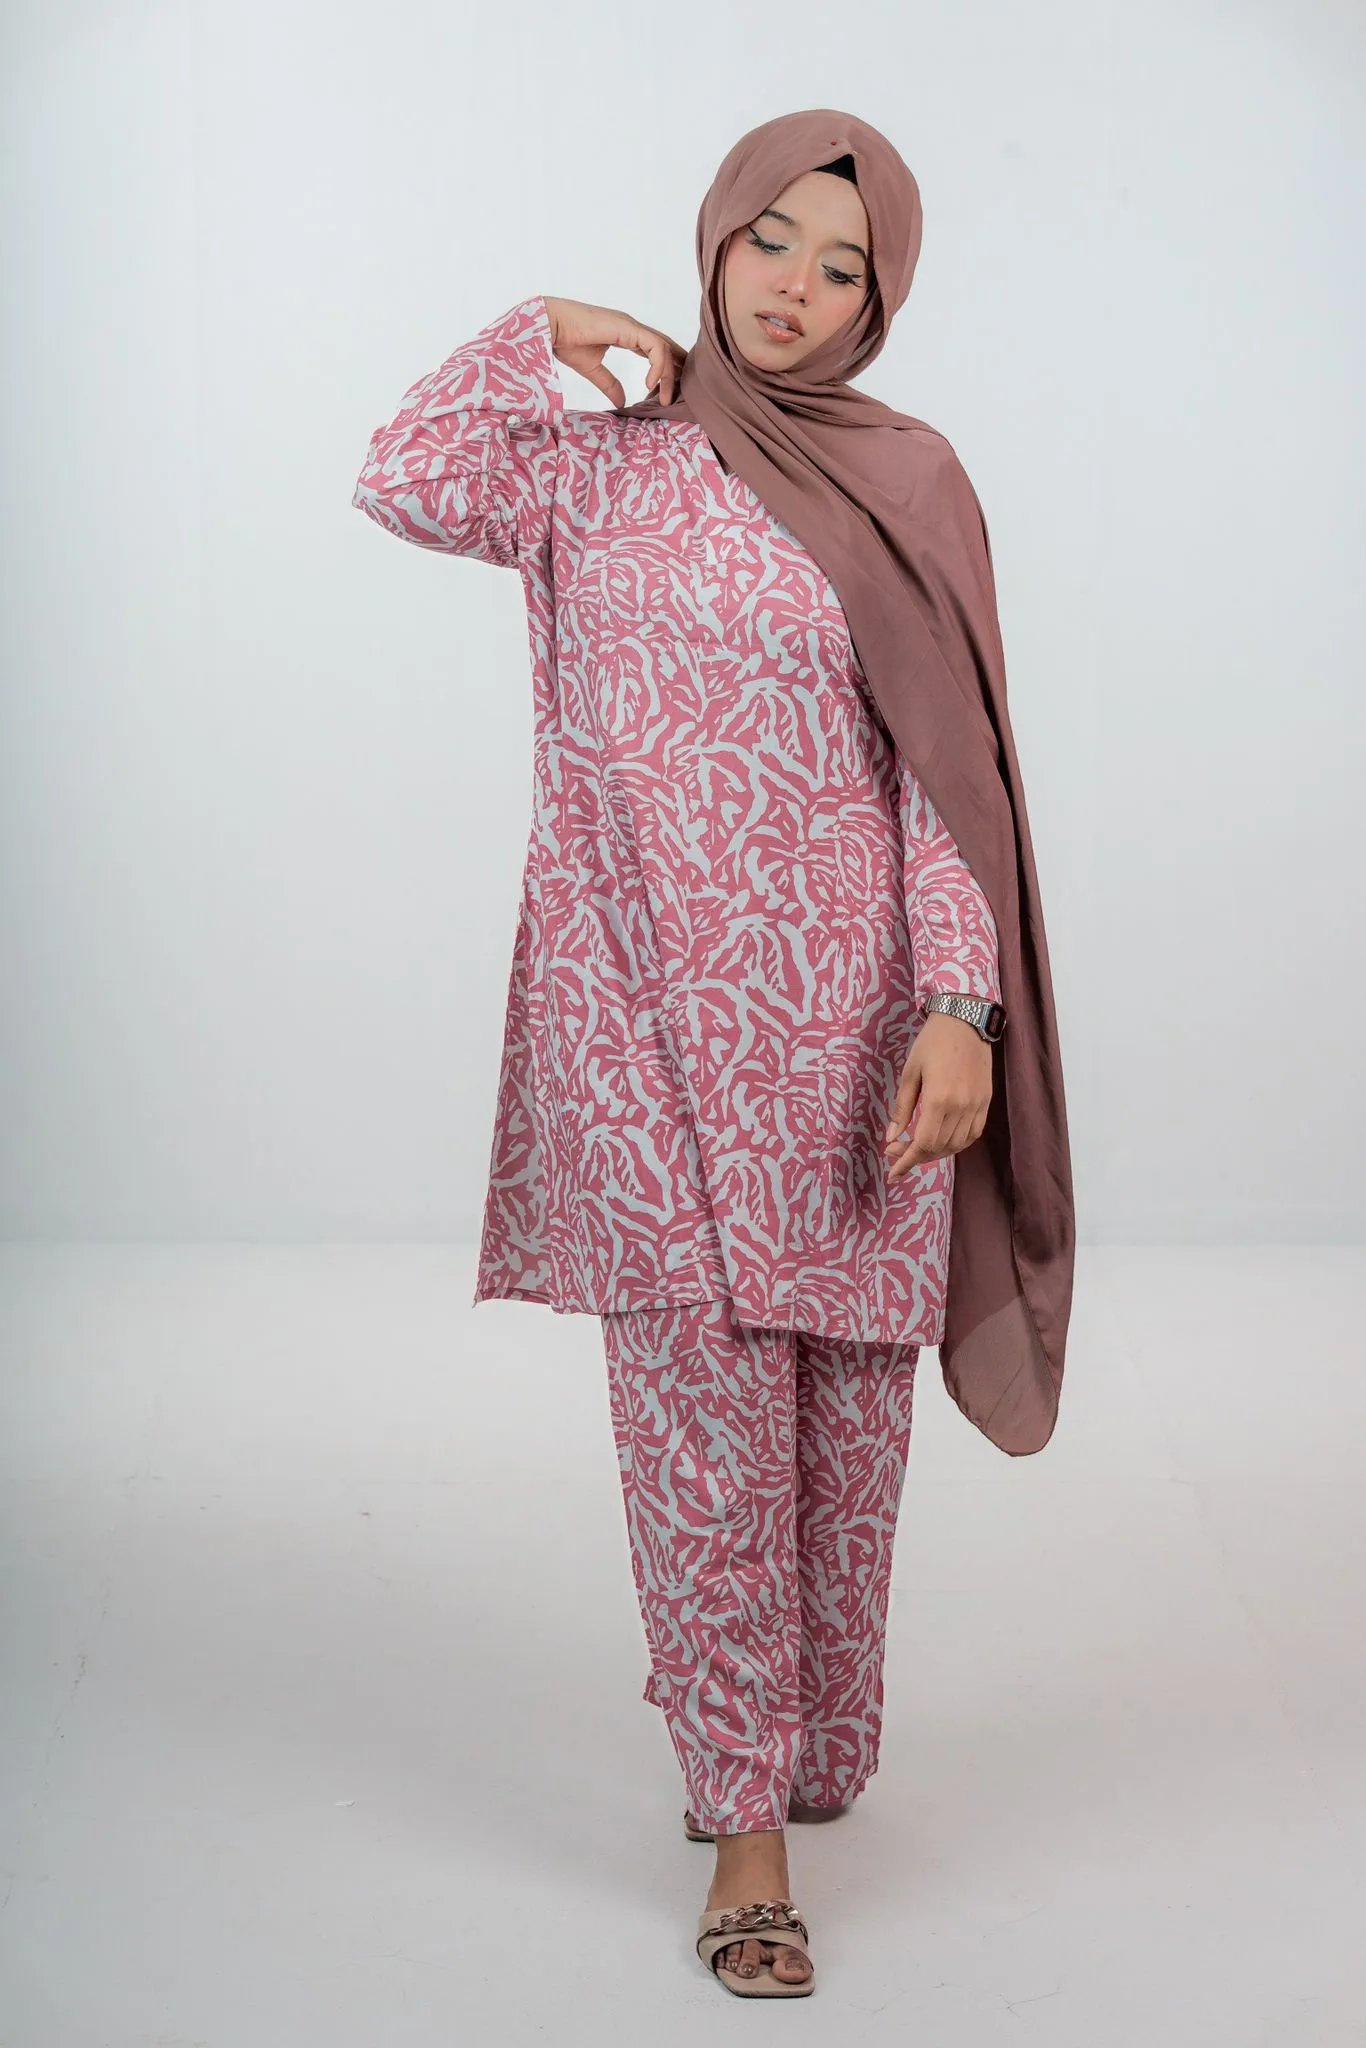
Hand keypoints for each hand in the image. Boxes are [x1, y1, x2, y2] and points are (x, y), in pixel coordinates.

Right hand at [541, 296, 687, 408]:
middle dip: (675, 371)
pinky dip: (658, 366)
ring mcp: (632, 326)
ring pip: (663, 348)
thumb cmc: (565, 341)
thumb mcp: (592, 369)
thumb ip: (609, 384)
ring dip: (668, 375)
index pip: (656, 349)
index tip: (667, 391)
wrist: (550, 326)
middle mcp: (632, 327)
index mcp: (625, 333)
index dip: (666, 368)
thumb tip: (622, 402)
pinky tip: (650, 384)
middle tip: (676, 397)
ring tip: (664, 398)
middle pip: (665, 347)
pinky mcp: (628, 328)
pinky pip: (655, 347)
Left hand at [883, 1010, 993, 1177]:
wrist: (965, 1021)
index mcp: (939, 1099)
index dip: (907, 1160)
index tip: (893, 1171)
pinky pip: (972, 1134)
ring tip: (915, 1148)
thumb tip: (891, 1137)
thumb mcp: (910, 1073)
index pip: (924, 1143)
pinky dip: (955, 1144)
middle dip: (915, 1156)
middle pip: (939, 1148)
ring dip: (935, 1153)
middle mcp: (961, 1107)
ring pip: (957, 1145)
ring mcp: (977, 1106)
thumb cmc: (932, 1042)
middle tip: (896, 1151)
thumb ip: (902, 1108)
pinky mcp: (986, 1102)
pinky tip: (940, 1141)